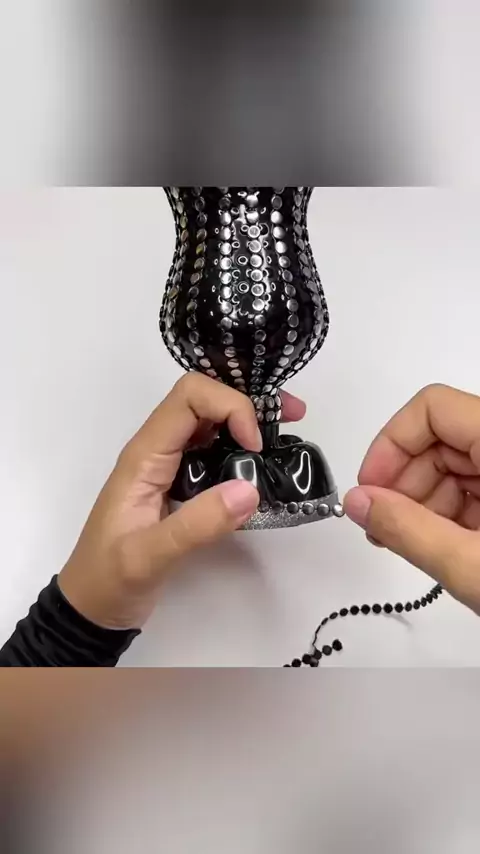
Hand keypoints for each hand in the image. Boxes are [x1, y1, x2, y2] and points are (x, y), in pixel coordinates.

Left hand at [58, 374, 305, 629]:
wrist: (91, 609)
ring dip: (250, 418)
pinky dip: (243, 448)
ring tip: (291, 429)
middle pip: (203, 400)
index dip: (229, 407)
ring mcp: (170, 468)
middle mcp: (158, 452)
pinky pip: (214, 452)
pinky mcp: (182, 487)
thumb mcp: (148, 557)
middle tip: (294, 416)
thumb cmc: (109, 580)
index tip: (255, 446)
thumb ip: (196, 525)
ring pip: (211, 422)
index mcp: (144, 456)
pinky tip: (269, 463)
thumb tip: (250, 489)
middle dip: (248, 399)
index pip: (189, 398)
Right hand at [344, 384, 479, 614]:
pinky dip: (449, 510)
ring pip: (455, 461)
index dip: (392, 443)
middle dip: (403, 478)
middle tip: (383, 524)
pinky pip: (477, 483)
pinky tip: (438, 542)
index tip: (371, 486)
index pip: (433, 407)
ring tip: (408, 540)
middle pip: (441, 435)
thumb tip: (356, 502)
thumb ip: (408, 530)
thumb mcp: (472, 565)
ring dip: (422, 498)